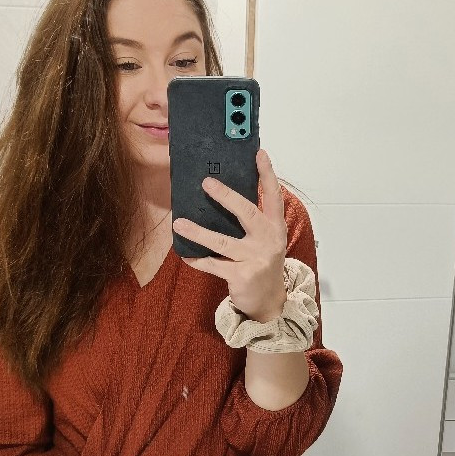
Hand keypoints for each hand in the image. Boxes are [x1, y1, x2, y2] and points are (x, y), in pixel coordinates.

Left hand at [172, 148, 287, 322]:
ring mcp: (256, 258)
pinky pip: (214, 265)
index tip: (258, 153)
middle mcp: (269, 240)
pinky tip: (185, 255)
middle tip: (206, 183)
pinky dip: (198, 260)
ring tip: (178, 224)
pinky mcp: (242, 276)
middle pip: (247, 213)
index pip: (273, 196)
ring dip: (198, 232)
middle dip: (226, 196)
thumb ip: (253, 220)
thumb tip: (224, 194)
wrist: (270, 302)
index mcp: (275, 226)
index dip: (267, 174)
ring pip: (222, 241)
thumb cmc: (262, 262)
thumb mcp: (266, 239)